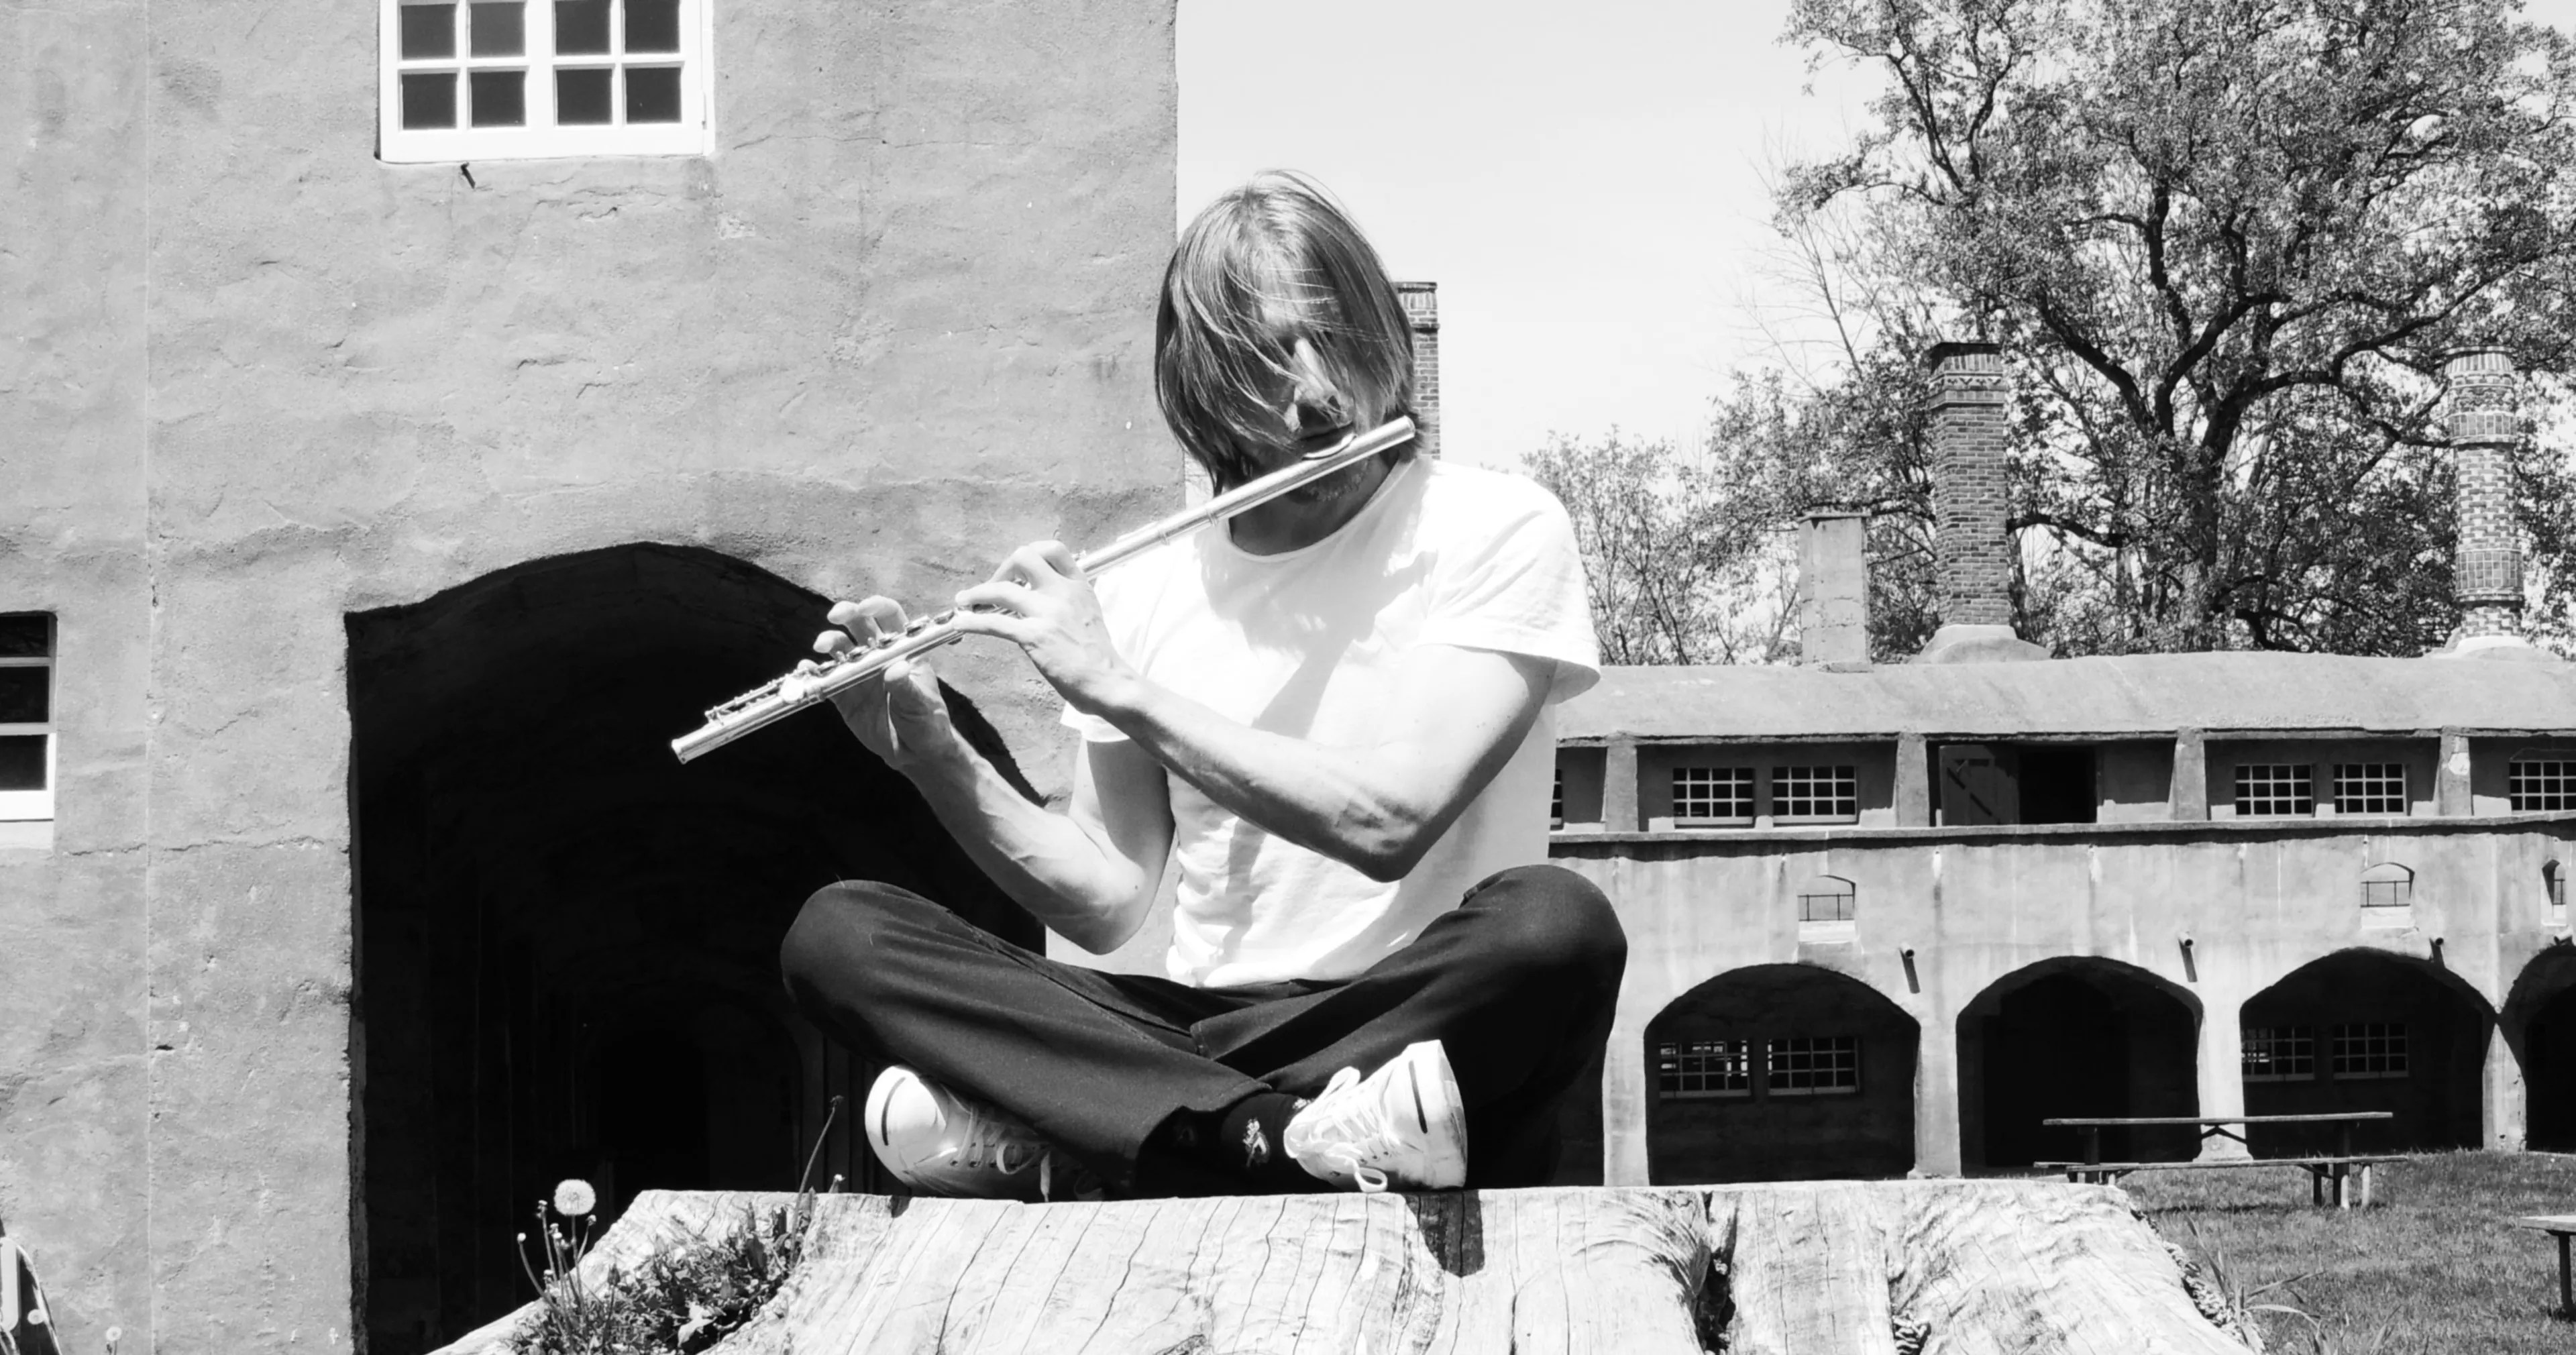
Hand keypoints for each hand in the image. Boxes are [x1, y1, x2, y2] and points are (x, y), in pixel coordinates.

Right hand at [810, 596, 959, 770]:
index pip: (891, 618)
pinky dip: (813, 673)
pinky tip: (805, 671)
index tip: (864, 607)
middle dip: (847, 614)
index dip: (877, 607)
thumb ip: (906, 687)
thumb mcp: (921, 705)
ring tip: (820, 646)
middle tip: (835, 616)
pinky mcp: (844, 695)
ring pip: (840, 648)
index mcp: (903, 650)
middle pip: (860, 625)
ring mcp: (859, 674)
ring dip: (829, 641)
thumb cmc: (927, 723)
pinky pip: (826, 679)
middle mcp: (878, 656)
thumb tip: (896, 669)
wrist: (914, 754)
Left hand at [948, 541, 1135, 715]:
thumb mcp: (1088, 615)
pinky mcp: (1034, 636)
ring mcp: (1048, 612)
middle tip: (993, 586)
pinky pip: (994, 623)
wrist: (1109, 682)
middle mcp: (1063, 592)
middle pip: (1024, 557)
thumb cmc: (1099, 657)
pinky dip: (972, 622)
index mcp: (1078, 586)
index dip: (1030, 554)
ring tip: (963, 601)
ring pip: (1002, 589)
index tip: (1017, 570)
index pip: (1053, 549)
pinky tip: (961, 623)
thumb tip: (1039, 601)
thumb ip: (1067, 601)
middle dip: (1002, 568)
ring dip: (977, 593)